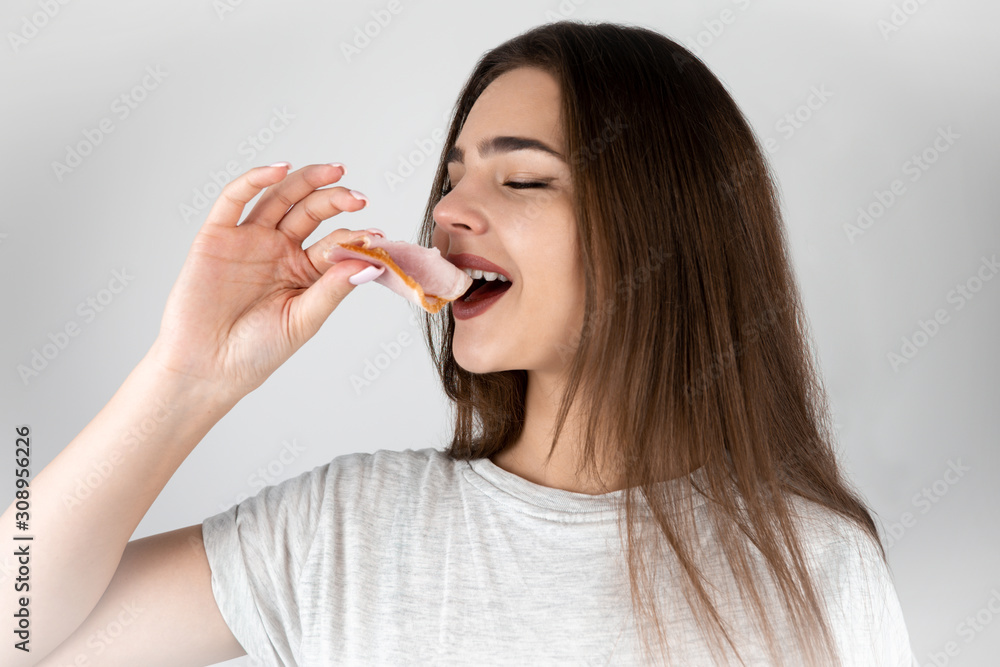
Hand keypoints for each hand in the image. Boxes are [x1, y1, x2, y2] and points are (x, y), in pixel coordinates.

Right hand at [148, 163, 381, 400]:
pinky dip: (254, 180)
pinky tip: (279, 169)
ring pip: (280, 198)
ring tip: (334, 172)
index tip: (377, 236)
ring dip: (306, 181)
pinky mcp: (217, 236)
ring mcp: (249, 240)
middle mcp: (278, 250)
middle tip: (358, 197)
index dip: (355, 236)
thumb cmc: (256, 351)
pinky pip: (234, 200)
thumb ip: (332, 289)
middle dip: (336, 199)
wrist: (206, 368)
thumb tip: (370, 263)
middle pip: (310, 212)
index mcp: (303, 271)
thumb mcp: (302, 320)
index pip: (334, 243)